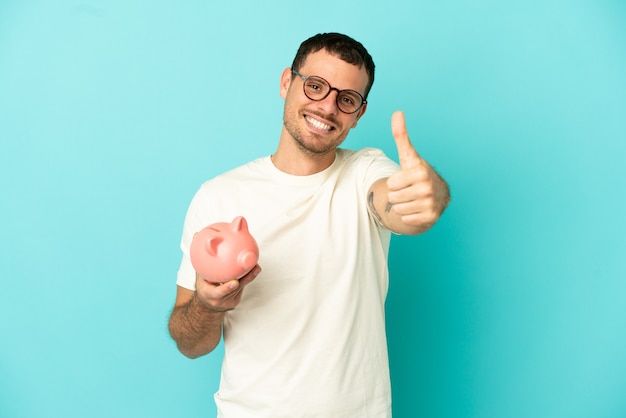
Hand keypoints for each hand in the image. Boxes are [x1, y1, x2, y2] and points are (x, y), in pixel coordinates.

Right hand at [194, 265, 261, 311]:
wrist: (206, 305)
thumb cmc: (203, 288)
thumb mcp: (200, 277)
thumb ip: (202, 263)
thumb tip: (200, 239)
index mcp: (209, 294)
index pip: (218, 292)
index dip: (227, 288)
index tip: (235, 282)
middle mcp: (220, 301)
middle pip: (236, 289)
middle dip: (247, 277)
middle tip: (255, 267)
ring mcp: (229, 303)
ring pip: (241, 287)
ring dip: (249, 276)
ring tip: (256, 266)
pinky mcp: (235, 302)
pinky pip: (241, 289)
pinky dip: (244, 279)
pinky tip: (250, 271)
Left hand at [387, 111, 448, 229]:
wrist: (437, 195)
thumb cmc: (417, 174)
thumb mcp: (408, 156)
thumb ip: (401, 135)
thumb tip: (397, 112)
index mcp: (421, 172)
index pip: (391, 183)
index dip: (394, 182)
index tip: (405, 179)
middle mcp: (428, 188)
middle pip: (393, 197)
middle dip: (397, 195)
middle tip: (408, 190)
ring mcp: (431, 204)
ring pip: (398, 209)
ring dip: (403, 206)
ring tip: (412, 199)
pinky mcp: (431, 218)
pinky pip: (406, 220)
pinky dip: (409, 216)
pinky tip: (417, 208)